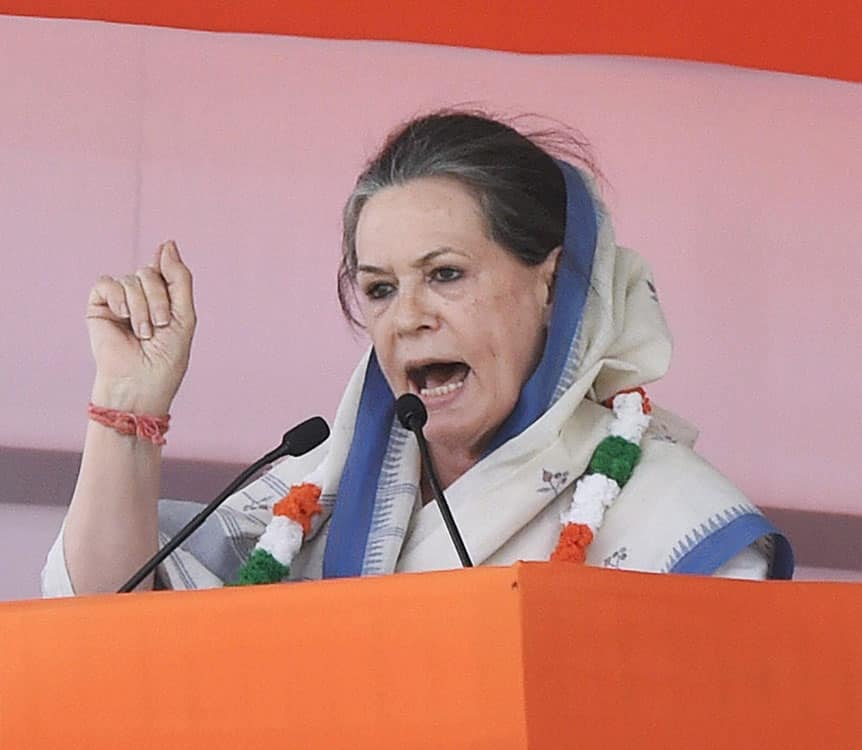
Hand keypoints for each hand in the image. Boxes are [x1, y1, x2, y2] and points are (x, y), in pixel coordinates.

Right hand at [85, 240, 196, 414]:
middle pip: (150, 273)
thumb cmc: (166, 356)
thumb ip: (179, 278)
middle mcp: (141, 297)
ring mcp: (120, 301)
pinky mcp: (99, 306)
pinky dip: (118, 297)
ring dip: (142, 307)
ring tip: (143, 333)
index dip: (166, 264)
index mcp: (164, 299)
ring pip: (132, 280)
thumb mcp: (184, 315)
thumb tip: (168, 243)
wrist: (141, 382)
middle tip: (159, 326)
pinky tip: (122, 316)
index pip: (165, 269)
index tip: (167, 256)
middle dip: (159, 300)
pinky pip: (107, 283)